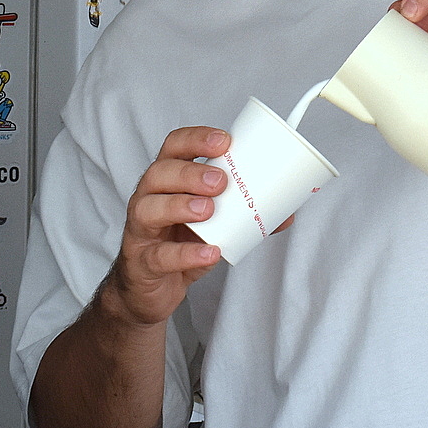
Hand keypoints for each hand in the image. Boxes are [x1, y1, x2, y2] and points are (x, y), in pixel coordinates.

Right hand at [101, 127, 227, 327]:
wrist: (150, 289)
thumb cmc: (179, 243)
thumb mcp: (211, 224)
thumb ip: (245, 216)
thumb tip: (287, 213)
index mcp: (167, 180)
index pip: (173, 147)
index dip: (195, 139)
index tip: (224, 141)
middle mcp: (148, 198)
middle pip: (159, 173)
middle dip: (189, 173)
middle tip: (220, 181)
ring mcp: (141, 230)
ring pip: (149, 209)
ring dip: (180, 205)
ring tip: (209, 210)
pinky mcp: (142, 262)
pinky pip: (160, 255)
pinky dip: (186, 253)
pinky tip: (210, 251)